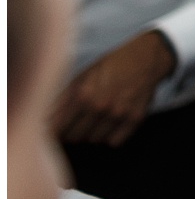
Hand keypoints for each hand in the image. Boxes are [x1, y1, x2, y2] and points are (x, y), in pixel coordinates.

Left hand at [52, 31, 176, 145]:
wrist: (147, 57)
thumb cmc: (111, 65)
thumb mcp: (83, 76)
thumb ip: (62, 100)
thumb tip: (43, 122)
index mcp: (83, 94)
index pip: (56, 128)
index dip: (52, 130)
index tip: (54, 127)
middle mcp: (101, 106)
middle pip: (74, 137)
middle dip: (72, 130)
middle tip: (78, 119)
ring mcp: (119, 114)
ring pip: (93, 140)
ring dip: (92, 132)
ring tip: (97, 116)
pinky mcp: (135, 119)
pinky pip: (114, 141)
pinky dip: (110, 135)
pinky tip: (112, 120)